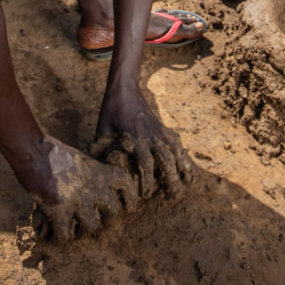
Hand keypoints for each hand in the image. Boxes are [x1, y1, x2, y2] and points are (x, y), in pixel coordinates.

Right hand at [29, 142, 137, 242]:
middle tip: (94, 218)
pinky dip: (60, 235)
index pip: (126, 183)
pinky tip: (56, 230)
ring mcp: (77, 199)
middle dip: (105, 217)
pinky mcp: (60, 210)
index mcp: (98, 172)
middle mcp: (92, 186)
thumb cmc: (53, 153)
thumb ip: (91, 174)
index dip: (129, 196)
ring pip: (92, 226)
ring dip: (83, 229)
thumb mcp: (80, 160)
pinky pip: (65, 234)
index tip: (126, 205)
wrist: (33, 151)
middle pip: (113, 210)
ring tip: (74, 226)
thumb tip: (98, 189)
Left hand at [93, 75, 193, 198]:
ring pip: (174, 151)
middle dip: (171, 177)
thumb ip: (101, 148)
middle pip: (165, 159)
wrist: (125, 88)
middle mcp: (150, 135)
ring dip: (181, 168)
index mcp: (134, 137)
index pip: (145, 162)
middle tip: (173, 195)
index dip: (146, 179)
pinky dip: (183, 156)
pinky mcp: (162, 128)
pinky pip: (176, 143)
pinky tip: (188, 168)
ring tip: (187, 184)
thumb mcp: (102, 128)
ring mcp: (158, 131)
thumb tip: (97, 167)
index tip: (145, 193)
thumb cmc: (111, 109)